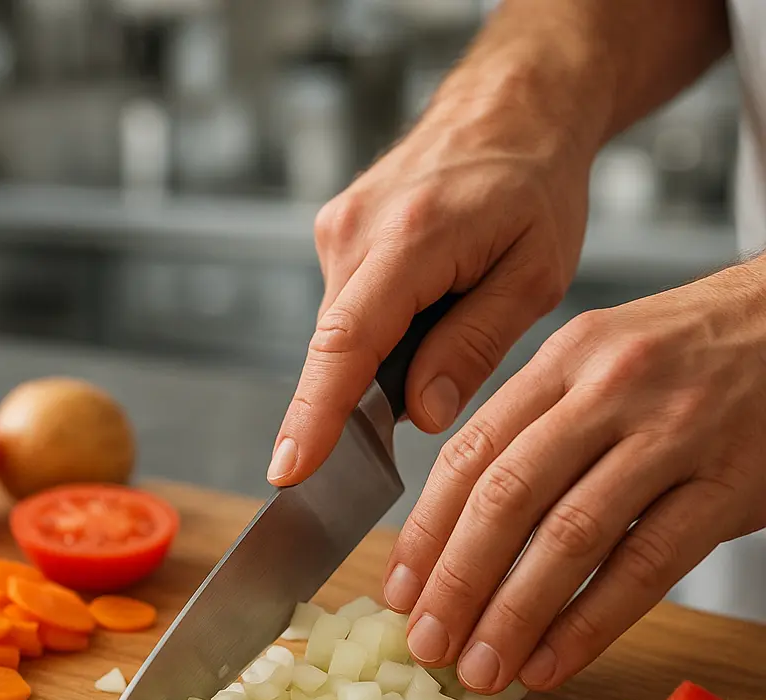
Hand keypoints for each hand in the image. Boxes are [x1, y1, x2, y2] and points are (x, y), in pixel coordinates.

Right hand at [267, 67, 593, 485]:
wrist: (511, 106)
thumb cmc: (534, 184)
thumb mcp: (534, 274)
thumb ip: (474, 344)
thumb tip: (422, 412)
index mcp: (411, 238)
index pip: (346, 343)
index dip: (315, 413)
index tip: (289, 468)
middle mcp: (356, 231)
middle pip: (333, 349)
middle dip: (345, 411)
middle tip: (382, 451)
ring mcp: (338, 231)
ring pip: (339, 334)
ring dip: (372, 367)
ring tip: (438, 346)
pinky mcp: (338, 237)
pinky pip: (346, 311)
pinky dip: (373, 339)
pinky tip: (418, 325)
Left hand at [385, 259, 765, 692]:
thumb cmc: (686, 353)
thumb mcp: (598, 361)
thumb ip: (532, 425)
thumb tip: (457, 520)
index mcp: (563, 361)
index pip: (471, 454)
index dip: (425, 531)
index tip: (399, 591)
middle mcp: (608, 391)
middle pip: (507, 497)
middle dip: (456, 581)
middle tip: (425, 643)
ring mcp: (673, 436)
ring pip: (571, 537)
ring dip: (514, 614)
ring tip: (479, 668)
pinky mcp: (729, 484)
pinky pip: (646, 565)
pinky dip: (590, 622)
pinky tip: (551, 662)